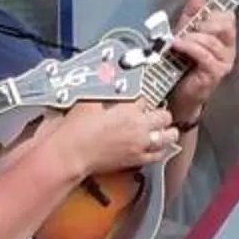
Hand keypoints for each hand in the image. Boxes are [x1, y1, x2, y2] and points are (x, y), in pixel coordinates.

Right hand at [56, 99, 178, 179]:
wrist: (71, 154)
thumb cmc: (76, 130)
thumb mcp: (88, 100)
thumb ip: (103, 89)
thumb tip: (106, 77)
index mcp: (129, 109)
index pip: (147, 98)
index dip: (143, 97)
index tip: (140, 97)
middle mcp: (139, 128)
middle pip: (164, 116)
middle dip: (161, 112)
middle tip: (157, 111)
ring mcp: (140, 145)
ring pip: (167, 137)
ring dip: (168, 131)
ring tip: (166, 128)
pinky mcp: (136, 160)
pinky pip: (158, 155)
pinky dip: (161, 149)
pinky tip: (160, 146)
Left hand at [164, 0, 236, 117]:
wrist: (177, 96)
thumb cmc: (182, 65)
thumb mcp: (185, 35)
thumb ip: (191, 15)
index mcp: (224, 39)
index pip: (228, 17)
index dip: (212, 13)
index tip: (196, 17)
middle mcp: (228, 49)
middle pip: (225, 24)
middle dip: (205, 23)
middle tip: (188, 29)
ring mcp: (224, 62)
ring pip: (211, 40)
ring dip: (191, 37)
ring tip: (177, 41)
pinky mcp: (215, 73)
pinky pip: (204, 54)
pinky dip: (189, 47)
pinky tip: (177, 46)